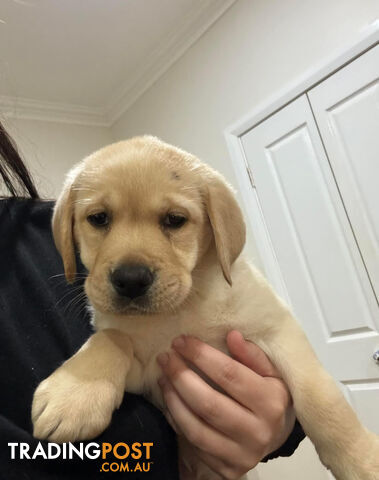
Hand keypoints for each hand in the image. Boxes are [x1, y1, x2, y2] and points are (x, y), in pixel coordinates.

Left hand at [157, 331, 294, 478]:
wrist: (275, 435)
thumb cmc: (268, 394)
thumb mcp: (269, 371)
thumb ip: (251, 354)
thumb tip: (232, 335)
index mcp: (272, 402)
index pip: (230, 374)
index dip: (202, 356)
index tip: (182, 341)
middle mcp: (259, 432)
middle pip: (209, 403)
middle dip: (181, 377)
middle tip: (165, 357)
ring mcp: (242, 455)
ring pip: (196, 428)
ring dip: (173, 399)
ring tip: (163, 377)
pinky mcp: (227, 470)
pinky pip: (194, 443)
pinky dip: (177, 420)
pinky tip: (170, 400)